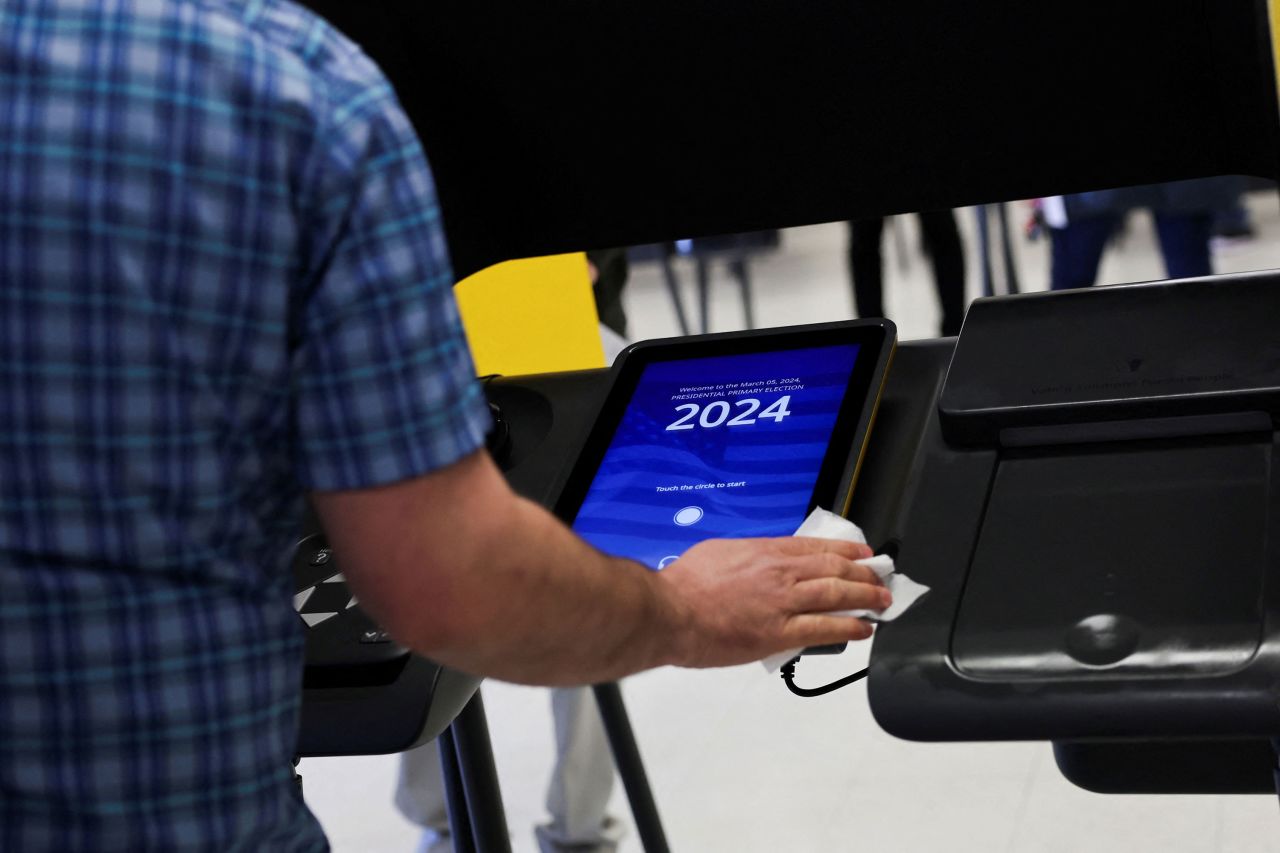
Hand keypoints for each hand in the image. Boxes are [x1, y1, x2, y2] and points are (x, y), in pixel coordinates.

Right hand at [654, 536, 890, 668]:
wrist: (669, 611)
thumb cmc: (684, 584)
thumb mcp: (717, 552)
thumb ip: (745, 556)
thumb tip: (758, 561)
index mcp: (763, 551)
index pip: (815, 546)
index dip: (844, 548)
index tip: (861, 551)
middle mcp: (779, 573)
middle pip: (834, 567)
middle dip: (863, 572)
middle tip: (879, 576)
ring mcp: (782, 603)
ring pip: (836, 594)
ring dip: (865, 596)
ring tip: (881, 600)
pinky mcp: (778, 633)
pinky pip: (824, 628)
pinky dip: (849, 627)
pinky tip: (864, 628)